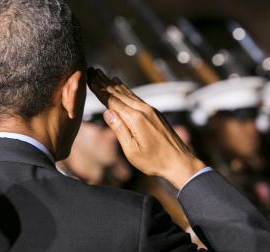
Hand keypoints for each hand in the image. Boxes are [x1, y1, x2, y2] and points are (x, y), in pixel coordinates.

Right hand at [87, 68, 205, 188]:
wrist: (180, 162)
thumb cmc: (155, 161)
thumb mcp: (132, 151)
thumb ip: (119, 130)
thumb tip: (107, 112)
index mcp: (135, 119)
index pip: (112, 101)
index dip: (99, 90)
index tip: (89, 78)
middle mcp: (143, 110)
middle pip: (118, 93)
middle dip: (104, 82)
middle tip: (92, 71)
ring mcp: (150, 110)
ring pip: (128, 93)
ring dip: (113, 84)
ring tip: (103, 74)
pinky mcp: (154, 113)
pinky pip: (136, 98)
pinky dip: (126, 90)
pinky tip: (120, 84)